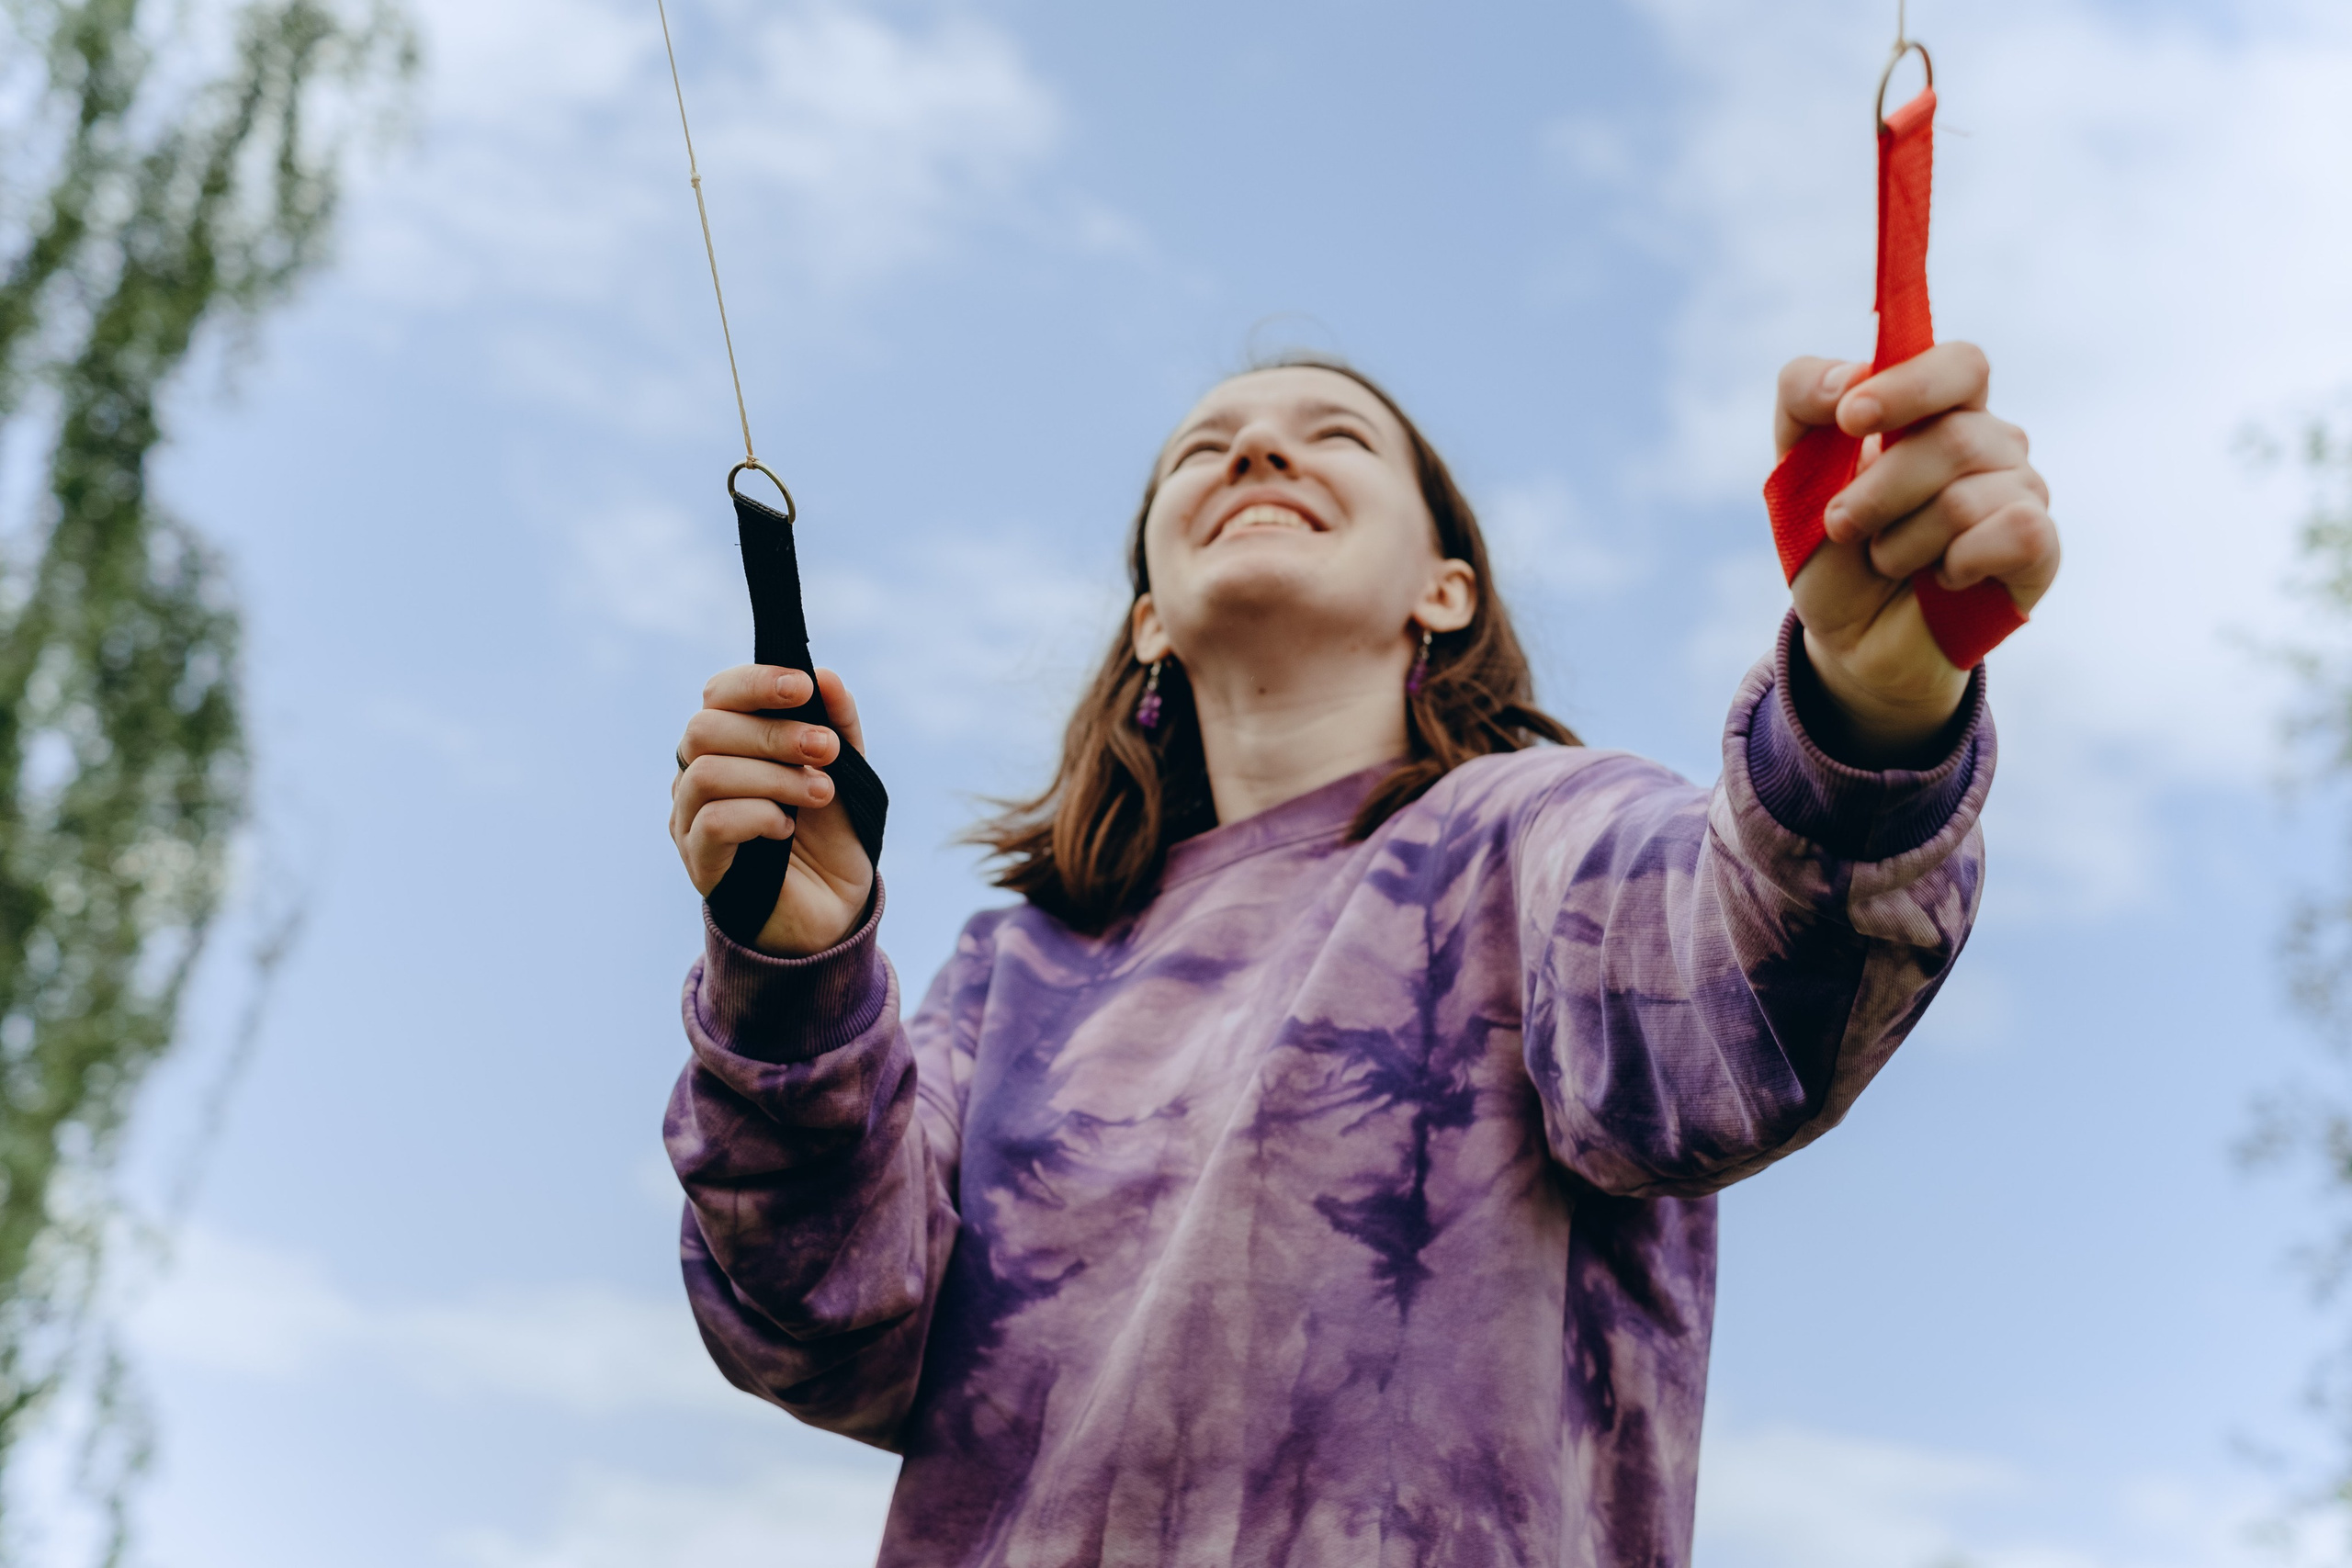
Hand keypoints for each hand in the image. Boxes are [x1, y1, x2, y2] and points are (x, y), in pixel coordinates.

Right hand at [670, 666, 875, 956]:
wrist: (835, 909)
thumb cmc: (831, 836)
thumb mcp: (847, 773)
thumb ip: (839, 726)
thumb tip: (825, 676)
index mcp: (729, 745)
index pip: (718, 694)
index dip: (756, 683)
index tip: (804, 688)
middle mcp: (697, 775)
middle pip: (705, 728)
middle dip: (773, 733)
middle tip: (826, 751)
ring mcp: (691, 819)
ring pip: (706, 773)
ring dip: (773, 776)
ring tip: (820, 793)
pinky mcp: (700, 862)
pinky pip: (711, 822)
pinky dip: (757, 815)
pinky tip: (787, 827)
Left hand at [1774, 343, 2060, 765]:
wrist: (1849, 636)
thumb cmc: (1832, 546)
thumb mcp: (1795, 469)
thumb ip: (1804, 397)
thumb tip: (1848, 381)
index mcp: (1940, 410)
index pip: (1960, 365)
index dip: (1909, 386)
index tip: (1852, 420)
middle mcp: (1992, 443)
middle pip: (1953, 437)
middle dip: (1878, 492)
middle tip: (1843, 526)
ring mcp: (2022, 493)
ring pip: (1966, 498)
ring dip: (1901, 543)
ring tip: (1890, 560)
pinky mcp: (2039, 549)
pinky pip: (2015, 533)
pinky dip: (1956, 564)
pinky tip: (1942, 579)